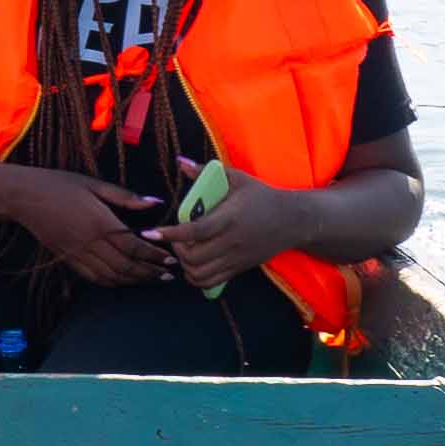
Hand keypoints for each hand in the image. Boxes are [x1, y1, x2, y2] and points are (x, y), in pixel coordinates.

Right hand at [9, 170, 167, 284]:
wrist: (25, 198)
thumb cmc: (60, 185)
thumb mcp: (95, 184)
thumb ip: (126, 196)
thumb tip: (155, 202)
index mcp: (100, 223)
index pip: (134, 247)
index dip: (154, 256)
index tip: (170, 259)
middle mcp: (90, 243)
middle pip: (126, 266)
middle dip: (150, 273)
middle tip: (169, 276)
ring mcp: (78, 254)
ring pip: (112, 276)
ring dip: (134, 280)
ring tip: (152, 280)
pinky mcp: (68, 260)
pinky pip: (94, 278)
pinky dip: (113, 282)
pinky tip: (125, 280)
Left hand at [149, 172, 296, 290]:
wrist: (293, 221)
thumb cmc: (261, 196)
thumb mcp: (236, 178)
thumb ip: (205, 172)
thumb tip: (180, 162)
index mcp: (229, 218)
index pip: (195, 231)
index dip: (171, 234)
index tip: (151, 232)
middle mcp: (231, 241)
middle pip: (193, 256)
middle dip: (176, 248)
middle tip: (174, 237)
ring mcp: (235, 258)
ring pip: (199, 273)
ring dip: (184, 265)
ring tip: (182, 250)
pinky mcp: (239, 269)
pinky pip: (210, 283)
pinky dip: (194, 278)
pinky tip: (192, 265)